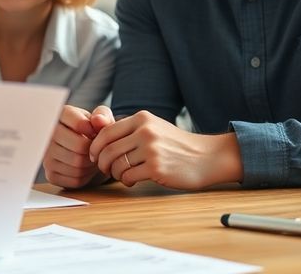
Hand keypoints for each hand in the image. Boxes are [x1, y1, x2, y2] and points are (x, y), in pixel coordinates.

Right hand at [43, 105, 113, 187]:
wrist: (84, 149)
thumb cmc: (92, 131)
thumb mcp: (100, 118)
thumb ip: (103, 115)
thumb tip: (99, 120)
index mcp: (60, 116)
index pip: (79, 123)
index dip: (93, 130)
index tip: (95, 132)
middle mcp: (48, 135)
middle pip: (78, 146)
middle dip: (93, 149)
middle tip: (96, 148)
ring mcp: (47, 156)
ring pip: (77, 163)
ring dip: (90, 163)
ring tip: (90, 157)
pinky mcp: (51, 174)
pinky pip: (74, 179)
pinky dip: (85, 176)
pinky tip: (84, 168)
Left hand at [89, 111, 242, 189]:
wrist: (206, 157)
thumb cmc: (176, 145)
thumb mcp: (154, 128)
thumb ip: (130, 129)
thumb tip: (98, 135)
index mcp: (142, 118)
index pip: (106, 131)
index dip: (95, 146)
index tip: (94, 156)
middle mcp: (145, 131)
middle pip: (108, 149)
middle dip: (102, 163)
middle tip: (106, 170)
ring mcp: (151, 149)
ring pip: (116, 164)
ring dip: (115, 173)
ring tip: (123, 175)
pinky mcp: (156, 167)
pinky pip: (128, 176)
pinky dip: (126, 180)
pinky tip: (133, 180)